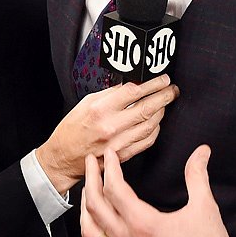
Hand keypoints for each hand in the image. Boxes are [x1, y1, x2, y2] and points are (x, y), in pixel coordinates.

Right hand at [35, 75, 177, 193]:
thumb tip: (131, 85)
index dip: (153, 84)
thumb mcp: (86, 103)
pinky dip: (155, 130)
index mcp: (100, 109)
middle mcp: (111, 126)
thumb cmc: (71, 129)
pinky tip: (155, 122)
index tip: (162, 79)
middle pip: (147, 107)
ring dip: (161, 112)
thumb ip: (110, 94)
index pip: (134, 92)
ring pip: (151, 125)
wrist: (63, 157)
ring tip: (164, 104)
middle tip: (171, 90)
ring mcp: (118, 143)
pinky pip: (147, 141)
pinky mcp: (123, 156)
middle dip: (164, 96)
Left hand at [81, 144, 235, 236]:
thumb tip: (202, 151)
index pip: (114, 189)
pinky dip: (93, 233)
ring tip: (88, 190)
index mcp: (144, 225)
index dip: (110, 166)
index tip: (110, 153)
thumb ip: (198, 175)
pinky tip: (97, 224)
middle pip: (95, 206)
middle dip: (90, 179)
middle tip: (91, 162)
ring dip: (85, 207)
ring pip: (89, 231)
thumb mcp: (206, 208)